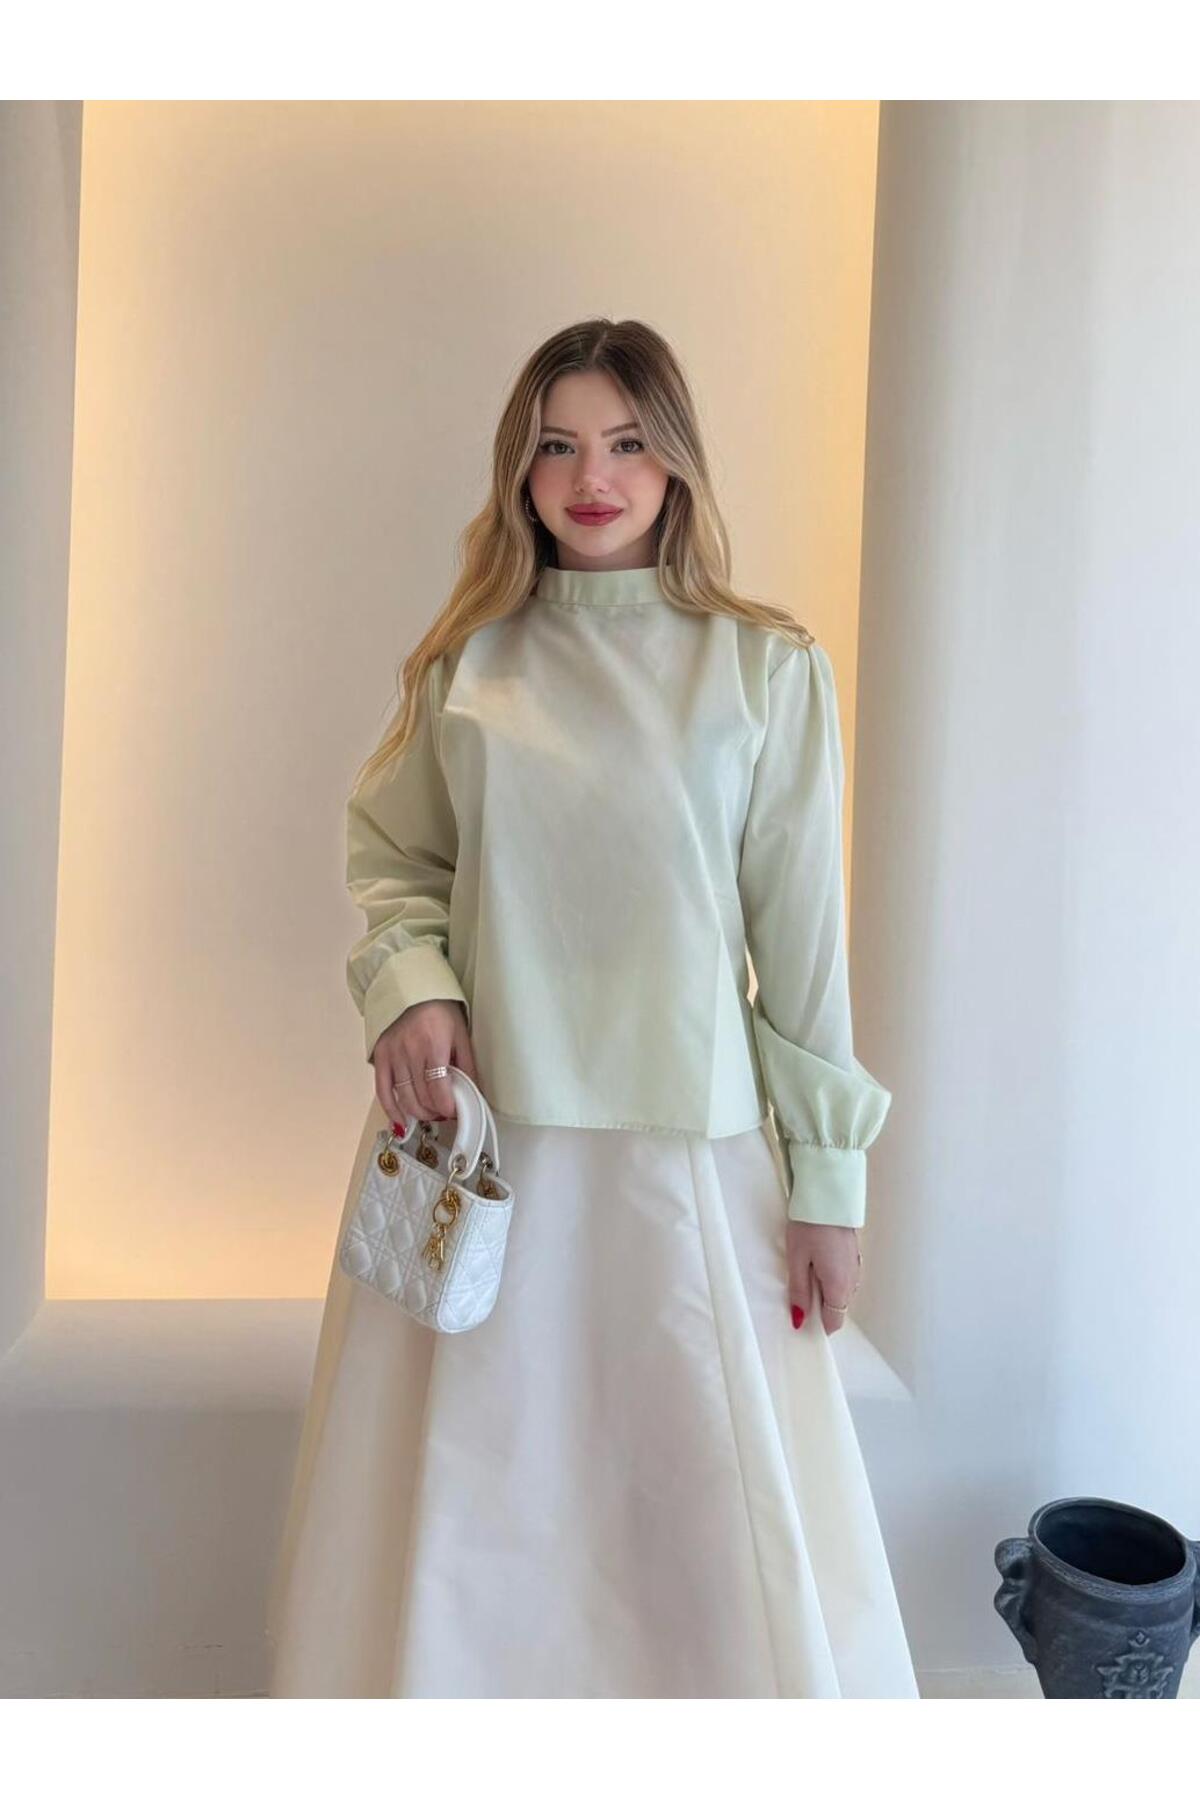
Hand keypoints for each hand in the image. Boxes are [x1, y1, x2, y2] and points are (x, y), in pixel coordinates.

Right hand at [370, 999, 480, 1125]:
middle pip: (422, 1097)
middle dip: (435, 1112)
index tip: (454, 1112)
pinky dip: (391, 1109)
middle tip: (444, 1112)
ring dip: (419, 1113)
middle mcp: (411, 1051)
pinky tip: (401, 1120)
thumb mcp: (461, 1034)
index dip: (447, 1108)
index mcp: (434, 1045)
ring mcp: (393, 1054)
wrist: (412, 988)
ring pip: (404, 1097)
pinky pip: (382, 1090)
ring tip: (429, 1113)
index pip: (439, 1090)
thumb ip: (467, 1065)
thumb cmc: (440, 1010)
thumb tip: (474, 1093)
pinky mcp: (380, 1055)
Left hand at [786, 1221, 861, 1334]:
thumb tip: (799, 1318)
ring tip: (805, 1268)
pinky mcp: (854, 1254)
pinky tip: (816, 1259)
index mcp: (839, 1286)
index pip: (834, 1321)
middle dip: (819, 1305)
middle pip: (837, 1307)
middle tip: (797, 1287)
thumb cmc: (810, 1226)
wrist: (828, 1196)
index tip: (801, 1319)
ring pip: (841, 1291)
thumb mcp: (797, 1260)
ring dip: (825, 1289)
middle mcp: (852, 1280)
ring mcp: (856, 1266)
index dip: (817, 1325)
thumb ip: (799, 1292)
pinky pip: (844, 1276)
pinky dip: (831, 1276)